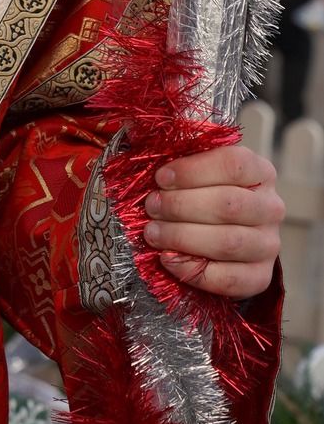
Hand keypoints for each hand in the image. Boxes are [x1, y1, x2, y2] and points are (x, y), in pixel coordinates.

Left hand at [142, 144, 283, 299]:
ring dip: (183, 237)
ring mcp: (269, 244)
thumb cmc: (207, 193)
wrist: (229, 235)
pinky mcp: (260, 277)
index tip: (161, 177)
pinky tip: (168, 258)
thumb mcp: (201, 167)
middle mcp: (271, 207)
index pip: (233, 164)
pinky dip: (193, 270)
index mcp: (260, 171)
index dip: (193, 171)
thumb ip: (185, 156)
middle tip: (152, 207)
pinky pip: (229, 279)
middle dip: (181, 206)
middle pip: (228, 205)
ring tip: (153, 232)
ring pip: (228, 242)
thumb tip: (155, 144)